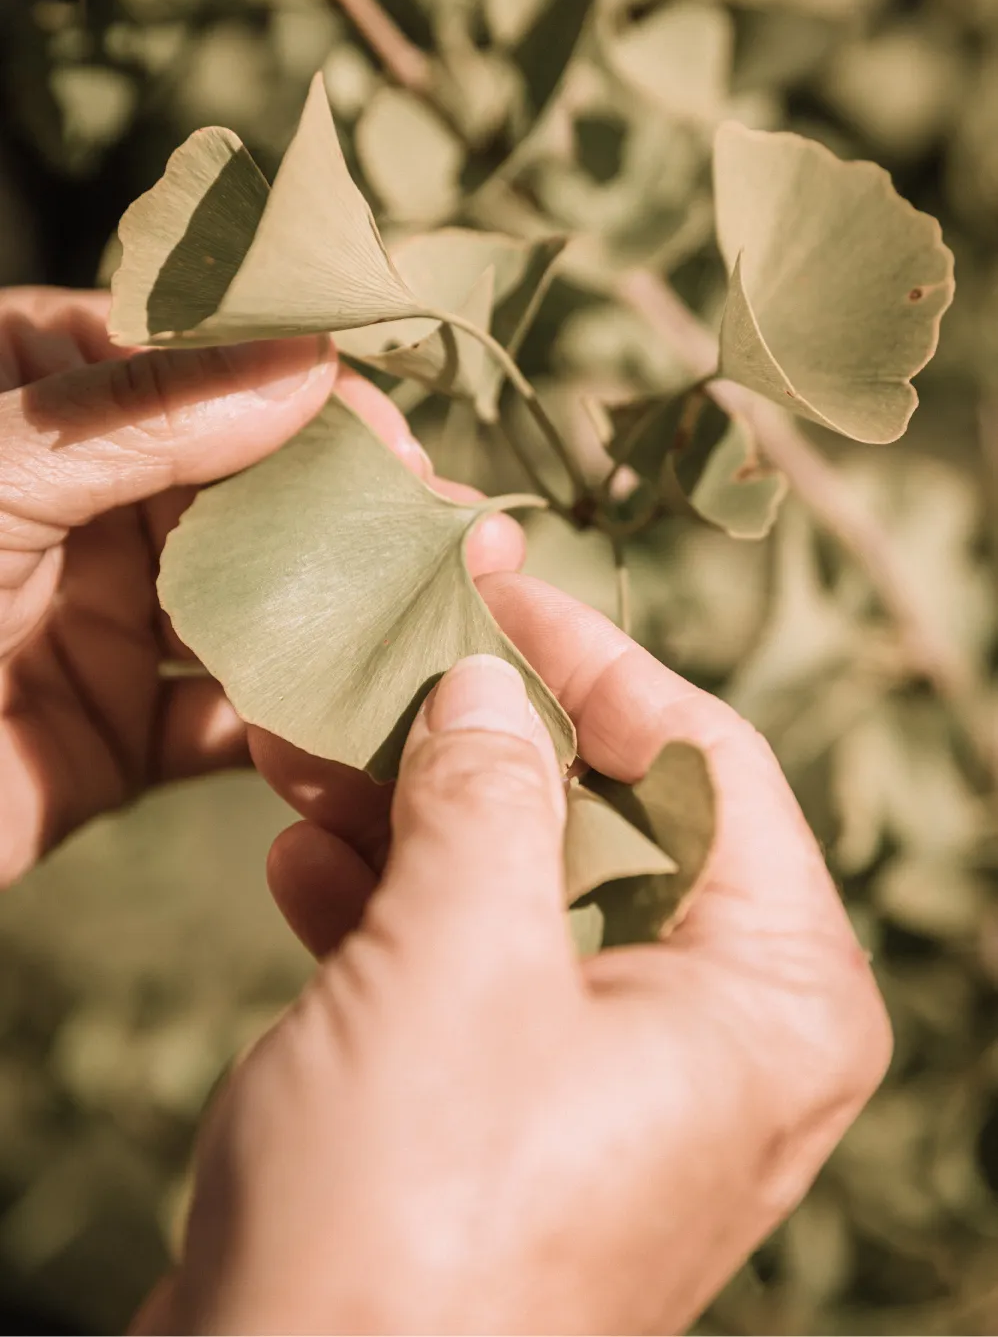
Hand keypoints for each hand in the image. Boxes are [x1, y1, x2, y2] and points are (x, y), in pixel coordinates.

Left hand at [0, 288, 521, 884]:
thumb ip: (136, 417)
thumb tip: (308, 363)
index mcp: (34, 406)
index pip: (190, 359)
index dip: (294, 378)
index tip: (376, 417)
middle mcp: (85, 506)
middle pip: (249, 482)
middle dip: (351, 499)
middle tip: (449, 523)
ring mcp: (110, 622)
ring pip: (259, 602)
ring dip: (350, 607)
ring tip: (449, 605)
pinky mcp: (122, 737)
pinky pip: (234, 723)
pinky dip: (302, 725)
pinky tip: (370, 717)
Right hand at [146, 578, 891, 1335]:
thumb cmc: (415, 1218)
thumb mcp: (457, 960)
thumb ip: (487, 795)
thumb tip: (491, 686)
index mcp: (772, 997)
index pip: (709, 760)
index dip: (593, 660)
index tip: (491, 588)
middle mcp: (719, 1040)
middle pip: (612, 820)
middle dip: (482, 740)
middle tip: (382, 663)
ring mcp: (617, 1086)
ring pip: (526, 889)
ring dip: (414, 813)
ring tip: (306, 746)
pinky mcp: (518, 1122)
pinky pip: (474, 972)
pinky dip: (391, 905)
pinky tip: (299, 856)